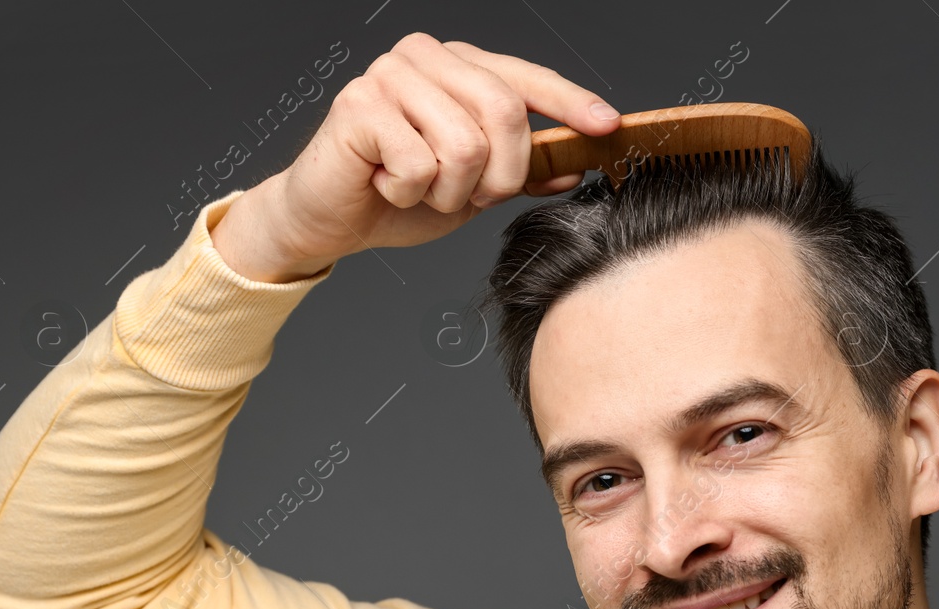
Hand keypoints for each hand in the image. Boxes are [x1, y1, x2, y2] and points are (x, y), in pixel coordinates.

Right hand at [210, 32, 619, 281]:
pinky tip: (386, 184)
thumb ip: (521, 171)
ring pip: (465, 145)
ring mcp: (389, 76)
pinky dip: (410, 192)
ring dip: (450, 191)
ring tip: (420, 189)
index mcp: (458, 65)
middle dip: (499, 174)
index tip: (608, 125)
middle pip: (504, 111)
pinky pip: (421, 164)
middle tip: (469, 196)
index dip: (569, 103)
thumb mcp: (475, 188)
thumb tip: (573, 165)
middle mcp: (425, 58)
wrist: (331, 220)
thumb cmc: (399, 195)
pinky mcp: (359, 106)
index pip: (526, 77)